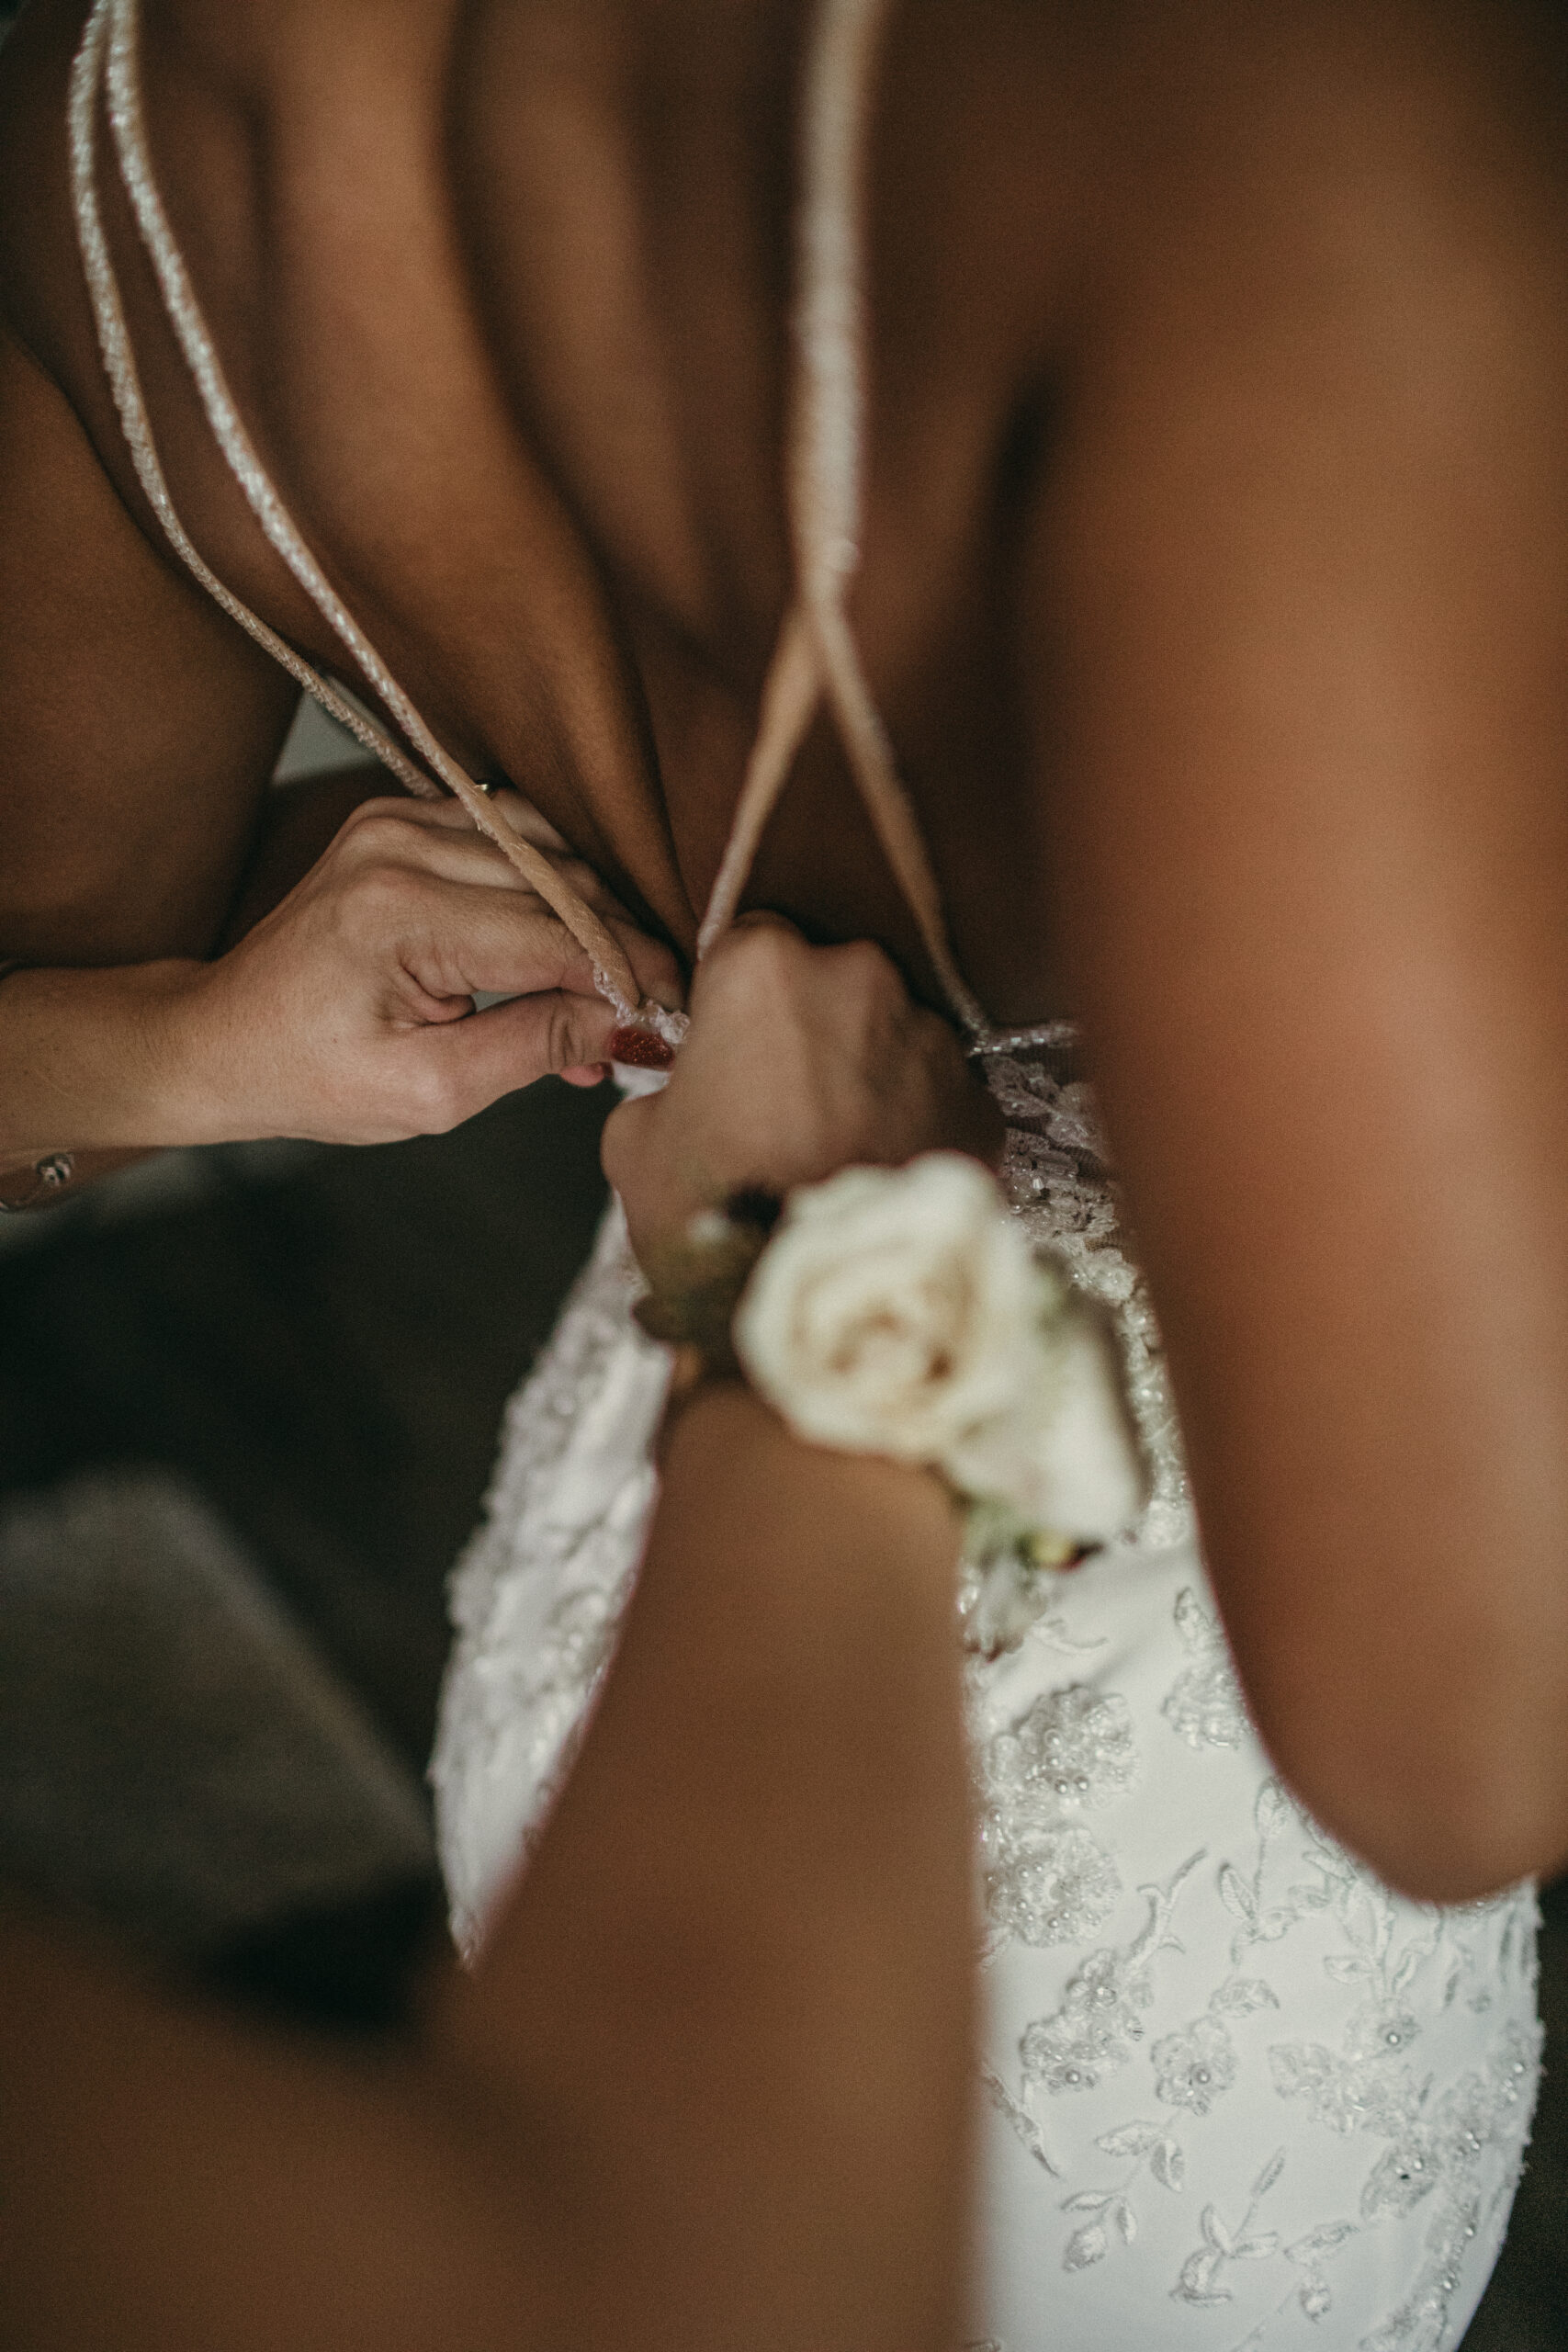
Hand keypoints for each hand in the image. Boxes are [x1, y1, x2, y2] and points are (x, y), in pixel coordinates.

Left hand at [173, 792, 682, 1143]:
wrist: (223, 1037)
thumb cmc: (311, 1077)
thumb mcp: (428, 1093)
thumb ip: (533, 1050)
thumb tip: (627, 1027)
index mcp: (399, 914)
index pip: (556, 938)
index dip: (629, 980)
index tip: (677, 1019)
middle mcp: (399, 846)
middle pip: (563, 885)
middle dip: (623, 950)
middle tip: (660, 1013)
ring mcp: (398, 820)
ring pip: (549, 851)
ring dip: (595, 914)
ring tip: (614, 986)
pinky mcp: (402, 817)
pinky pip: (513, 834)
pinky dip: (555, 884)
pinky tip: (569, 942)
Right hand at [602, 916, 1000, 1267]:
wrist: (813, 1304)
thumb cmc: (712, 1214)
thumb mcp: (636, 1142)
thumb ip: (666, 1087)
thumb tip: (687, 1091)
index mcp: (765, 965)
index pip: (750, 945)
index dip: (737, 1002)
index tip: (731, 1049)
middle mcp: (861, 977)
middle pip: (832, 983)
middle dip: (811, 1034)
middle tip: (780, 1110)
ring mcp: (931, 1039)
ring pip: (892, 1039)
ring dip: (867, 1079)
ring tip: (833, 1153)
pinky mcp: (980, 1105)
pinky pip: (940, 1099)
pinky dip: (915, 1128)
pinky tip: (877, 1179)